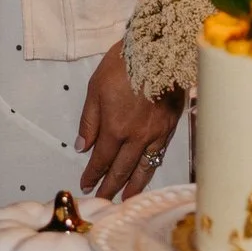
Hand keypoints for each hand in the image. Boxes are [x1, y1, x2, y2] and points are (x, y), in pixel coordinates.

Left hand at [75, 37, 180, 200]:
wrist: (158, 50)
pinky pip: (159, 155)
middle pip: (122, 170)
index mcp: (115, 129)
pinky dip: (151, 168)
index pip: (101, 160)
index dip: (92, 174)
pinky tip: (147, 174)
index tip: (86, 184)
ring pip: (143, 168)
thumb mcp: (95, 89)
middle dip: (110, 187)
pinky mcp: (170, 128)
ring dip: (133, 186)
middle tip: (103, 200)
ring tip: (126, 199)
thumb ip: (89, 121)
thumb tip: (82, 147)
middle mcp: (136, 138)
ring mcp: (156, 134)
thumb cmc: (123, 65)